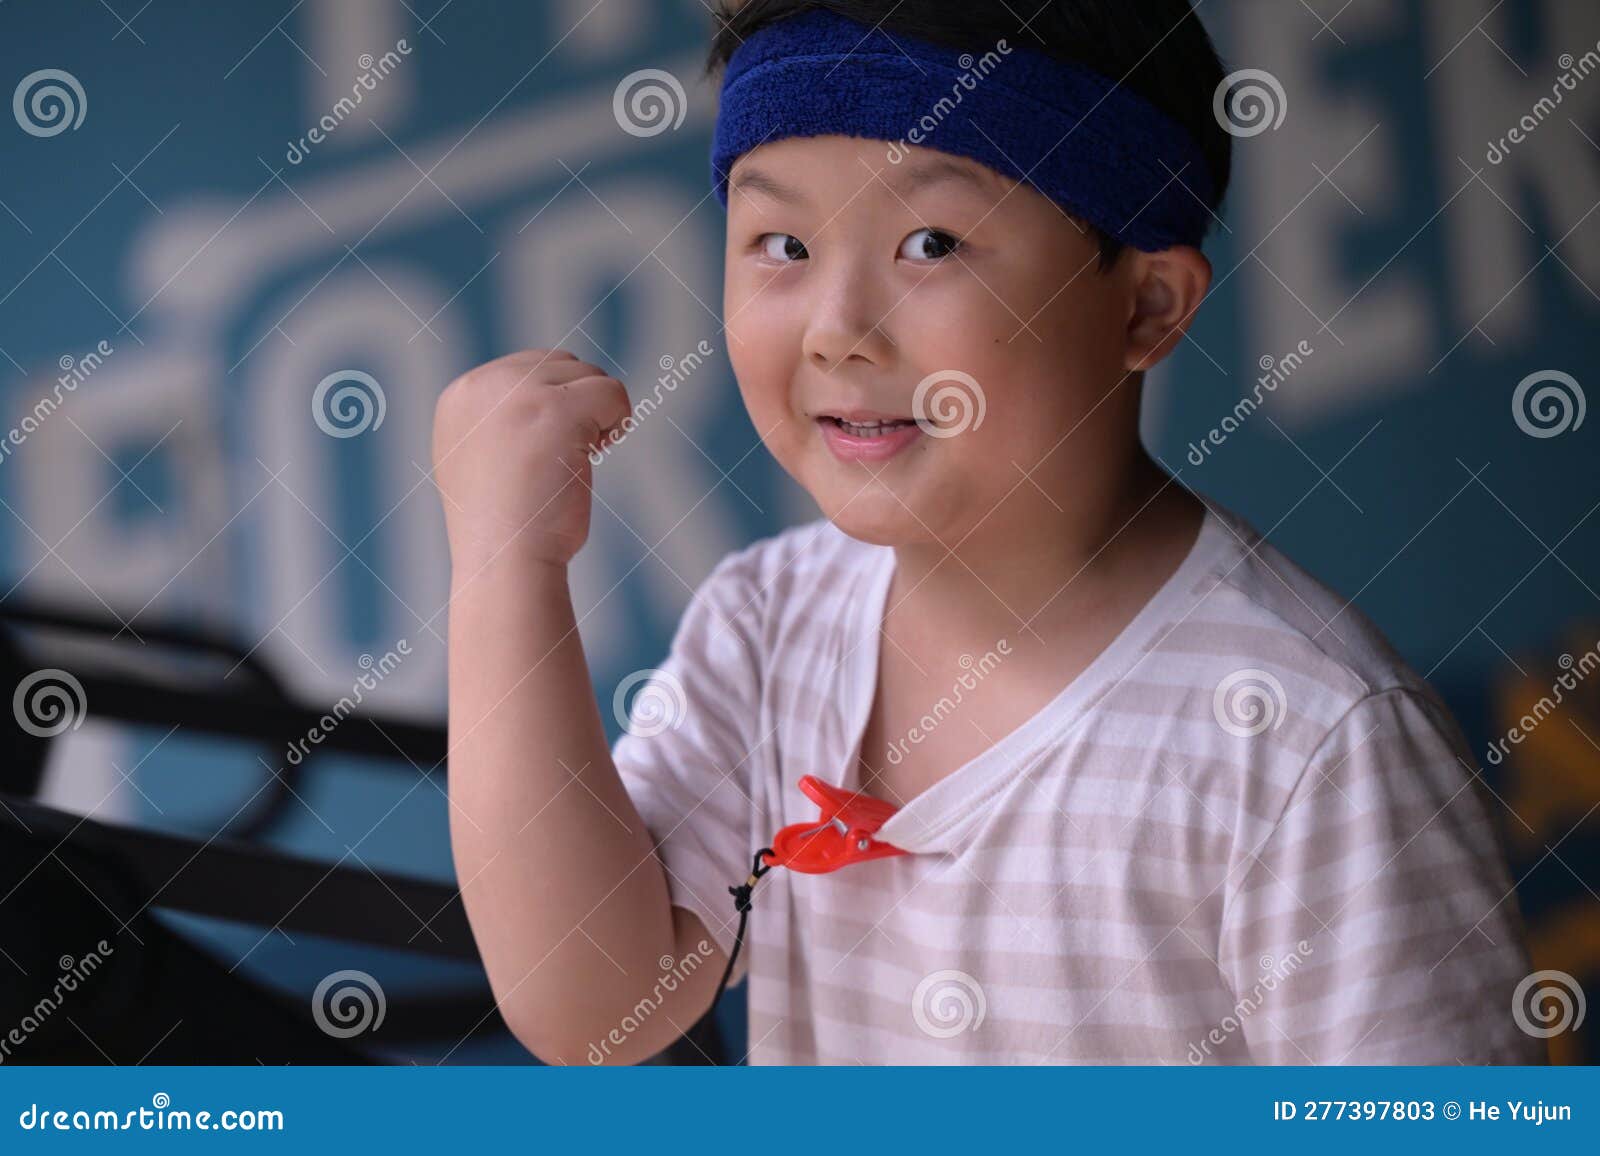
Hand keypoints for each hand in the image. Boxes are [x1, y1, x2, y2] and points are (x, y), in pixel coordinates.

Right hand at [432, 348, 630, 568]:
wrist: (504, 561)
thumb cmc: (503, 525)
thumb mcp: (483, 457)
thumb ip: (500, 418)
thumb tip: (546, 394)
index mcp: (461, 395)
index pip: (529, 368)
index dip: (554, 406)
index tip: (546, 449)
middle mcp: (483, 385)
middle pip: (561, 365)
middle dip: (578, 406)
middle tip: (568, 454)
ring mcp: (518, 394)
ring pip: (589, 375)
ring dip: (597, 416)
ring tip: (578, 458)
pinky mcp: (556, 410)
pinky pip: (613, 393)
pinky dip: (617, 422)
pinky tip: (597, 453)